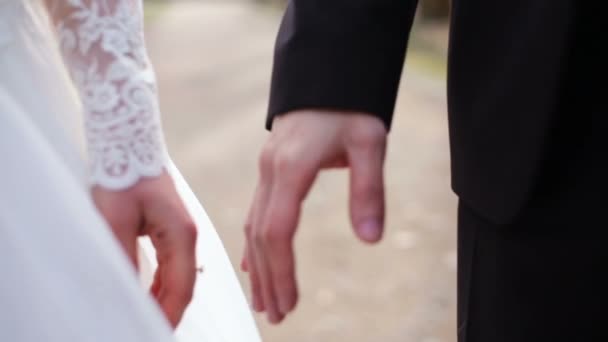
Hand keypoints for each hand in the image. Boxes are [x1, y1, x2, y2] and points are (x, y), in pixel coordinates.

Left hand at [92, 171, 196, 327]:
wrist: (128, 144)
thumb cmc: (123, 176)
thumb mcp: (116, 220)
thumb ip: (123, 259)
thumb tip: (126, 294)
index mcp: (181, 234)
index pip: (182, 286)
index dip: (169, 314)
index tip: (155, 332)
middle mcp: (187, 236)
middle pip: (184, 284)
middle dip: (168, 311)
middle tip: (147, 329)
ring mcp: (180, 232)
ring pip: (178, 277)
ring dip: (164, 299)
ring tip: (147, 319)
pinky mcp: (170, 229)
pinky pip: (170, 265)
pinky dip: (161, 284)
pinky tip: (148, 295)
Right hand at [243, 110, 386, 323]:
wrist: (326, 75)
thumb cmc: (349, 107)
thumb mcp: (369, 143)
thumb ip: (368, 190)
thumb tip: (370, 240)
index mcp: (291, 167)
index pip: (277, 230)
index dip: (281, 271)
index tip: (289, 303)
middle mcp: (270, 172)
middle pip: (260, 235)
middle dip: (268, 279)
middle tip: (275, 316)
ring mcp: (266, 171)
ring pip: (253, 227)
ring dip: (259, 266)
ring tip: (264, 301)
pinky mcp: (270, 170)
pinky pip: (256, 213)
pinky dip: (255, 243)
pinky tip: (254, 265)